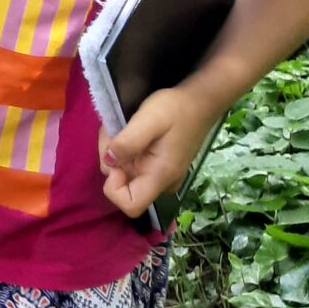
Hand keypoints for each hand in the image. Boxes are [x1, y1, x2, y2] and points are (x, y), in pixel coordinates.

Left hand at [102, 83, 223, 220]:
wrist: (200, 101)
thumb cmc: (175, 109)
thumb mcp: (148, 120)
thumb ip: (127, 143)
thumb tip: (108, 162)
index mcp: (160, 176)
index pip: (131, 206)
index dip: (114, 188)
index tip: (116, 161)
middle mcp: (161, 182)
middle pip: (122, 187)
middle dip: (110, 160)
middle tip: (115, 132)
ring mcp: (159, 174)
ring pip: (123, 173)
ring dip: (114, 151)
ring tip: (123, 127)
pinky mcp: (157, 165)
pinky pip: (132, 164)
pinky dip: (124, 150)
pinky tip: (129, 131)